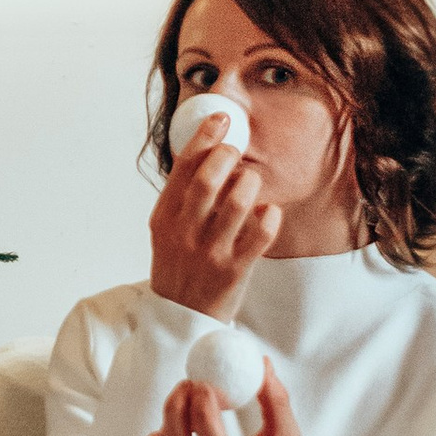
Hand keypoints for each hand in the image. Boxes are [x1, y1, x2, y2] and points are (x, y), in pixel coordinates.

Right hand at [148, 133, 280, 322]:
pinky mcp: (235, 270)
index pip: (183, 168)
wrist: (181, 317)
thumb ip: (183, 195)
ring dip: (250, 182)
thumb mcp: (167, 229)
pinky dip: (270, 215)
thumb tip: (208, 150)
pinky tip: (267, 212)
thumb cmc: (179, 264)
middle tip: (236, 153)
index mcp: (165, 216)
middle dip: (227, 156)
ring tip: (250, 182)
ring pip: (239, 202)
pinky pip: (262, 233)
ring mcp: (211, 252)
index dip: (204, 137)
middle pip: (209, 180)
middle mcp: (185, 232)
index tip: (222, 118)